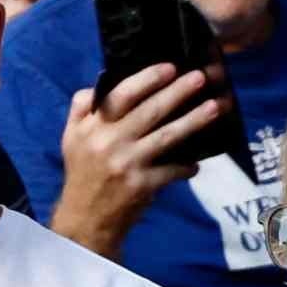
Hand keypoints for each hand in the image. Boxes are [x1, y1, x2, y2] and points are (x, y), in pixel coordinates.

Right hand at [55, 68, 228, 241]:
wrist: (85, 219)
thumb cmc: (83, 173)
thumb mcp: (71, 138)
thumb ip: (82, 108)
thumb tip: (100, 80)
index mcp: (92, 127)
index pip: (120, 95)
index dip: (147, 79)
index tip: (169, 67)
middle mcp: (109, 142)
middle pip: (149, 112)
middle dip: (177, 92)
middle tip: (200, 77)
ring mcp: (127, 164)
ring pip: (166, 137)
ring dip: (193, 121)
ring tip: (214, 107)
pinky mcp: (142, 186)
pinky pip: (171, 171)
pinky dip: (186, 166)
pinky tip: (198, 162)